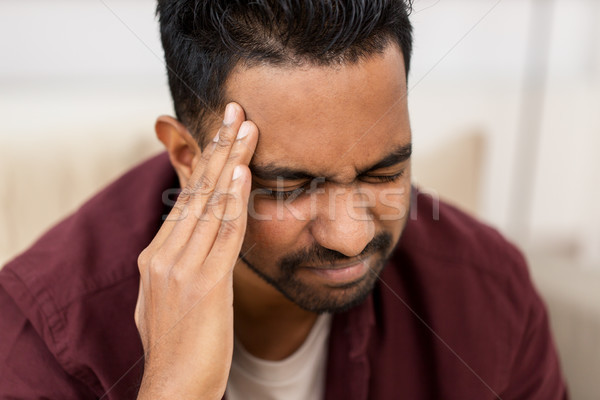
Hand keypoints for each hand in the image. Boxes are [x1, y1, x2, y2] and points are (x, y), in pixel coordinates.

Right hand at [134, 103, 257, 398]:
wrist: (174, 387)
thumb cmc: (176, 346)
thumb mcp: (163, 299)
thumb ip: (173, 267)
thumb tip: (183, 247)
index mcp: (155, 256)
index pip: (184, 200)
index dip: (205, 164)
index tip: (221, 134)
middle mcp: (163, 255)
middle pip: (196, 191)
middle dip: (218, 149)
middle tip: (235, 112)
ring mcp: (181, 268)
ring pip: (210, 204)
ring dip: (231, 163)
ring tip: (246, 128)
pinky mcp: (204, 284)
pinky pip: (224, 234)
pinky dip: (235, 201)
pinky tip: (244, 173)